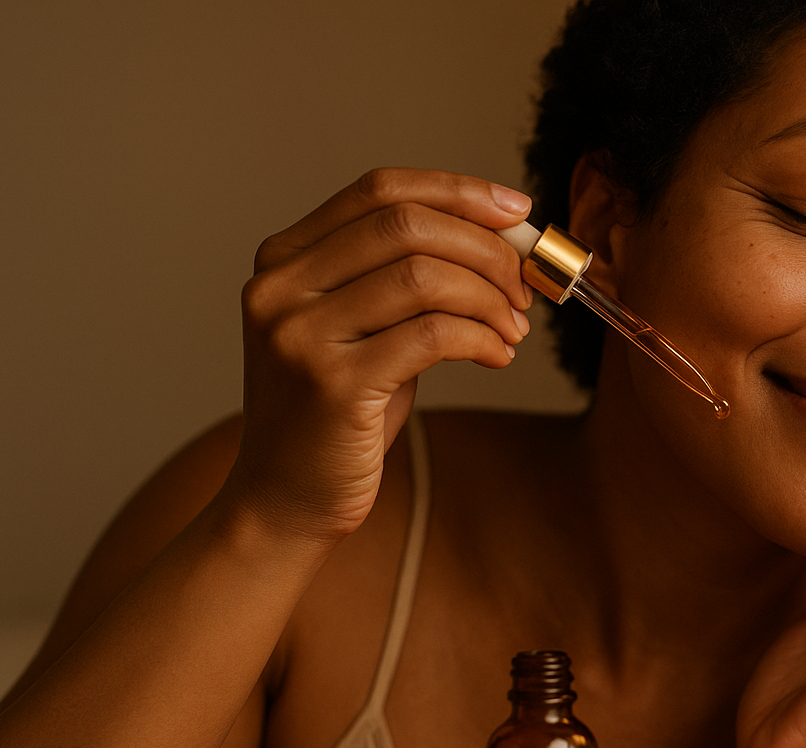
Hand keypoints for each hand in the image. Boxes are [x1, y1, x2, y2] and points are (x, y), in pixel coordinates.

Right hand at [222, 167, 534, 543]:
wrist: (285, 500)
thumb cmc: (337, 415)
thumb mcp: (362, 331)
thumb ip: (407, 279)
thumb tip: (503, 241)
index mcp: (284, 258)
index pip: (380, 189)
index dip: (459, 192)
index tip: (518, 211)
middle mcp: (281, 287)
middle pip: (406, 225)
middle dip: (485, 249)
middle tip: (524, 287)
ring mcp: (300, 334)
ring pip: (424, 276)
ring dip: (489, 298)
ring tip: (513, 329)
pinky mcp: (332, 384)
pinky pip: (432, 335)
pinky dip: (481, 338)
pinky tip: (496, 355)